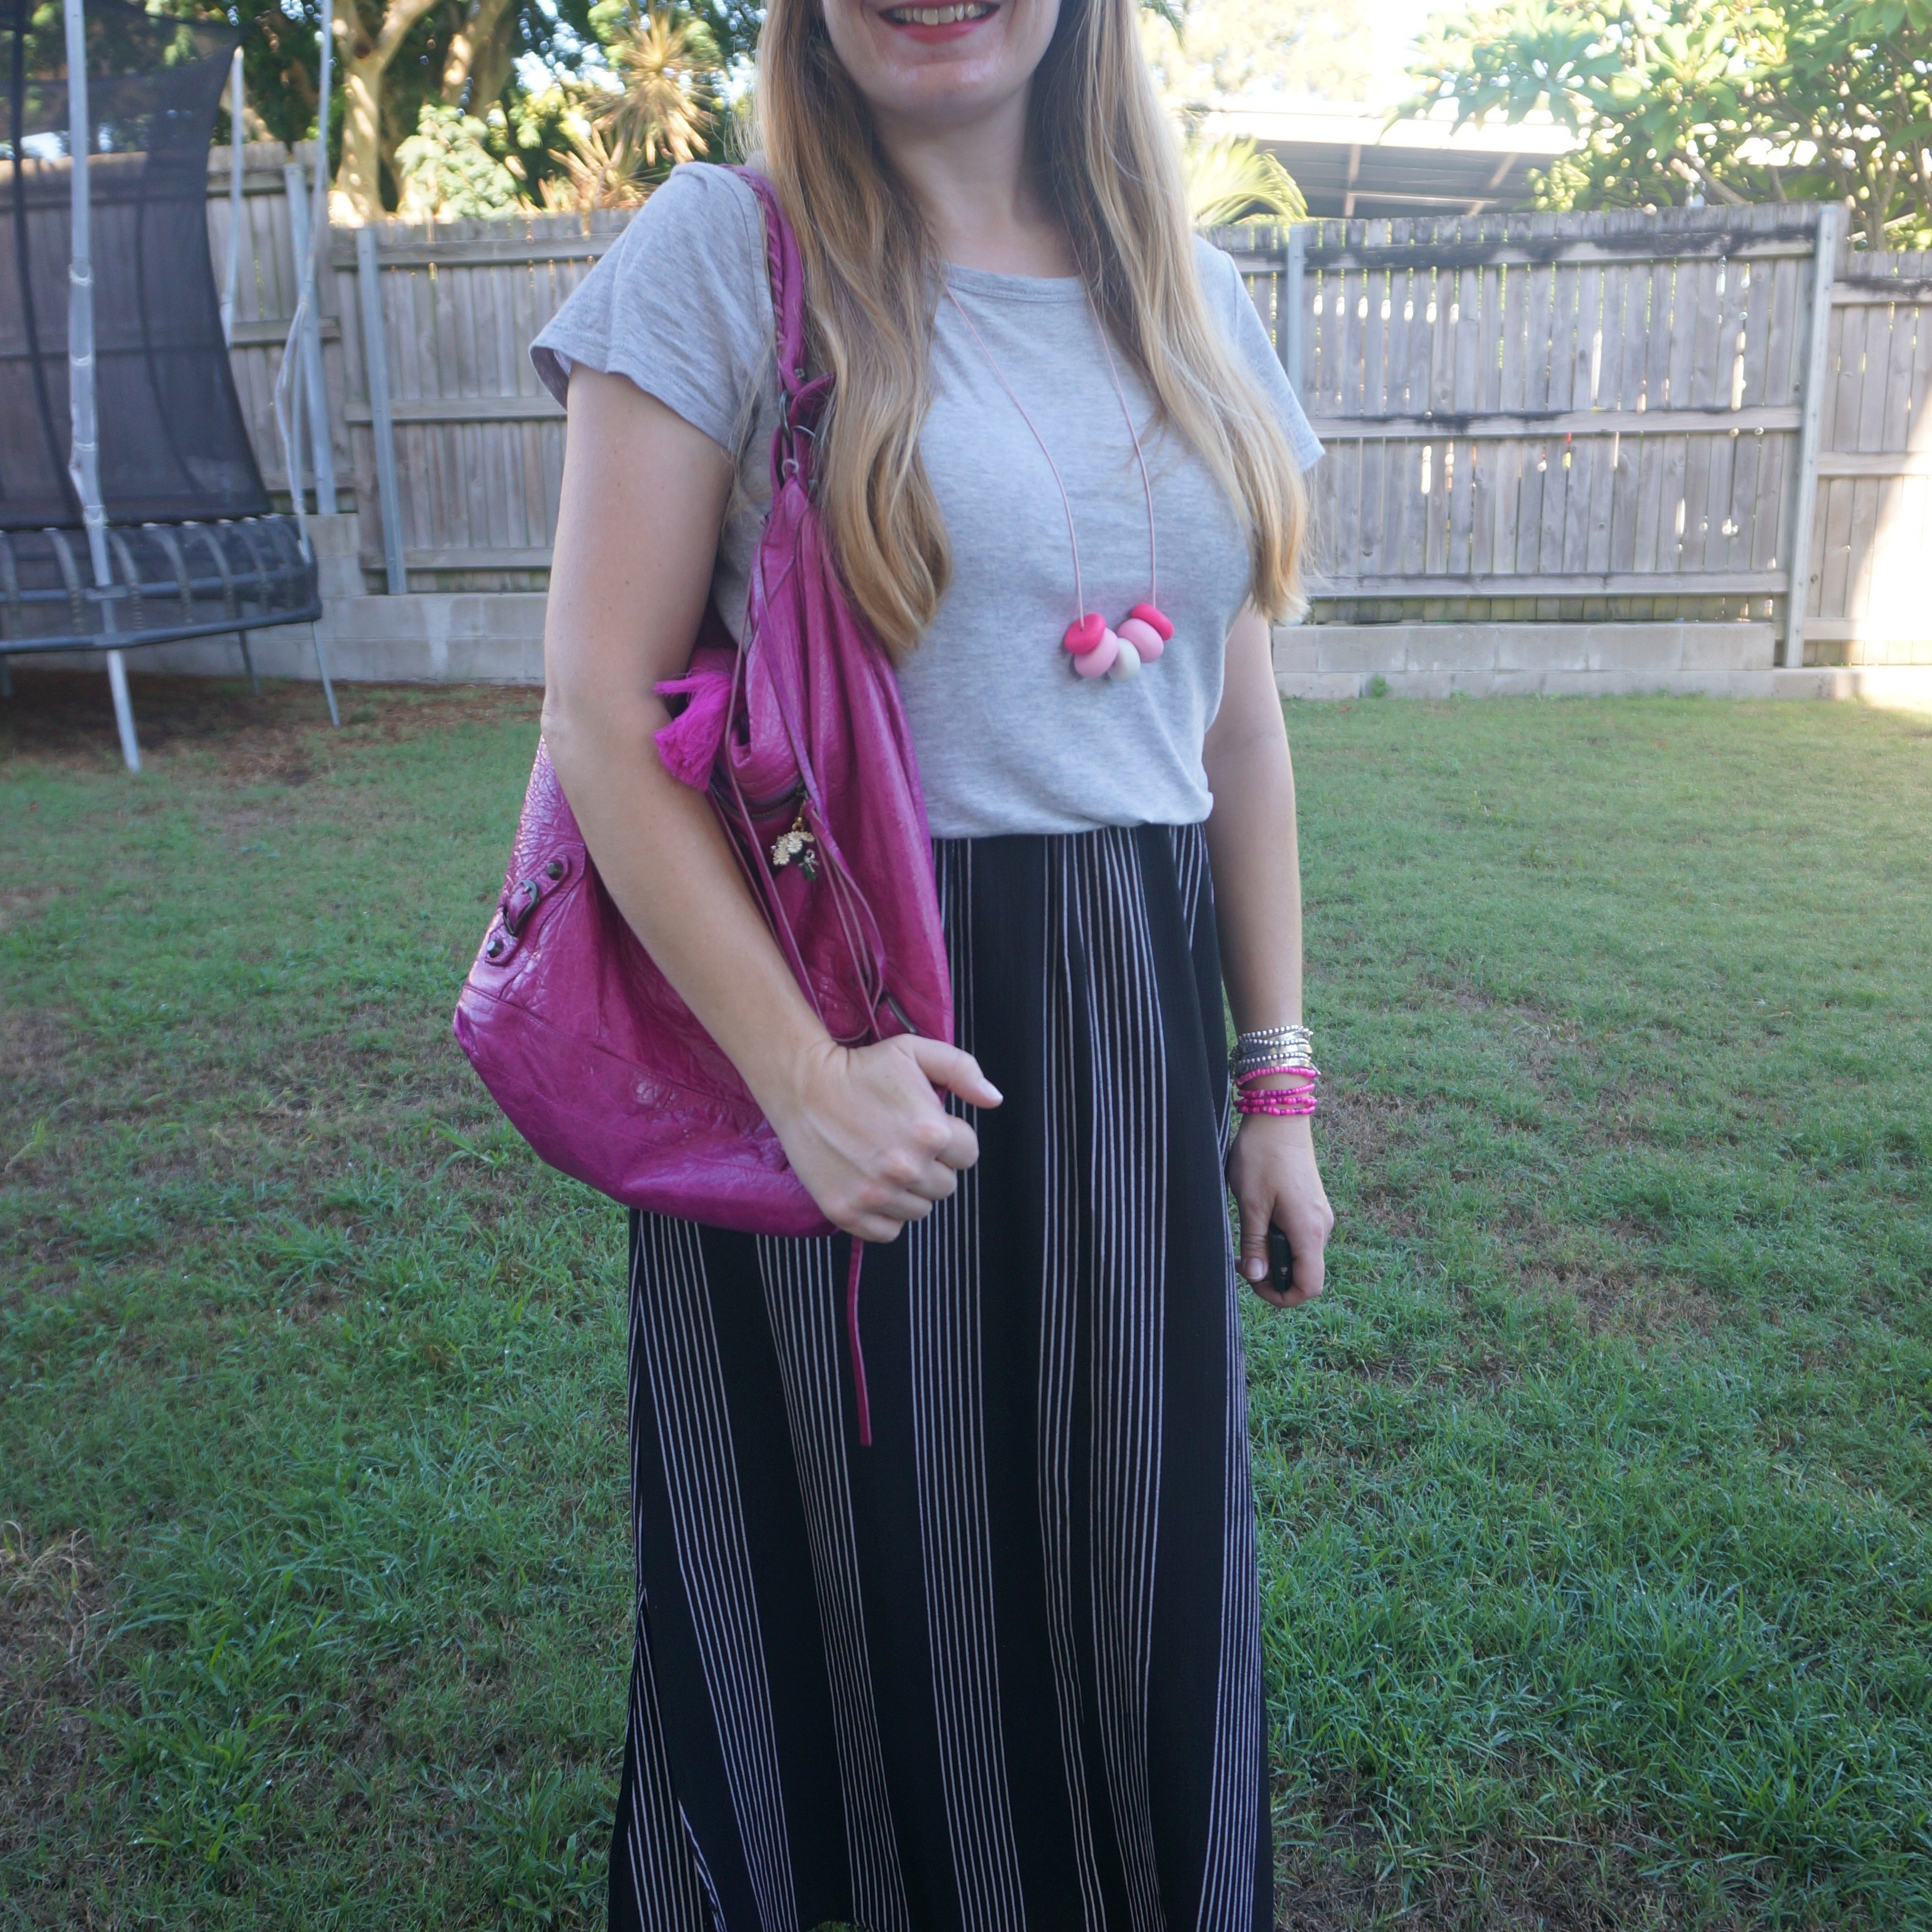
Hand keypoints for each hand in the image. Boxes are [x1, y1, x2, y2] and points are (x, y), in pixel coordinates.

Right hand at [766, 1034, 1002, 1242]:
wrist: (801, 1085)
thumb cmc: (860, 1067)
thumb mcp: (915, 1052)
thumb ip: (962, 1070)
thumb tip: (994, 1099)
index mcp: (931, 1133)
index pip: (968, 1154)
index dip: (950, 1138)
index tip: (926, 1127)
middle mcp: (906, 1169)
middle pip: (946, 1186)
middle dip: (932, 1165)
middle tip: (902, 1142)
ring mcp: (875, 1194)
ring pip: (920, 1210)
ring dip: (909, 1190)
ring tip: (884, 1160)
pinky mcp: (847, 1211)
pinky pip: (888, 1231)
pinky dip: (885, 1214)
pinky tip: (872, 1184)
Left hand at [1226, 1113, 1333, 1308]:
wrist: (1279, 1116)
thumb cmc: (1262, 1155)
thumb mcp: (1250, 1202)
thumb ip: (1254, 1243)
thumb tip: (1256, 1276)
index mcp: (1309, 1231)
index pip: (1310, 1286)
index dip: (1283, 1297)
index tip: (1253, 1282)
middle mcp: (1321, 1227)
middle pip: (1306, 1273)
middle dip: (1274, 1276)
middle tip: (1242, 1260)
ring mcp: (1319, 1214)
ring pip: (1301, 1254)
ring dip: (1275, 1256)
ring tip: (1246, 1239)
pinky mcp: (1312, 1204)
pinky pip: (1300, 1236)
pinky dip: (1280, 1240)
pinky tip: (1259, 1221)